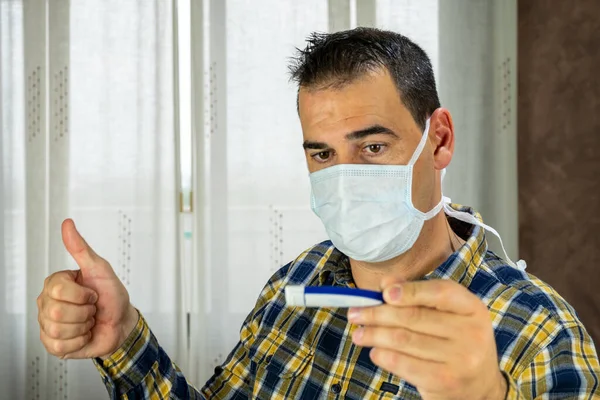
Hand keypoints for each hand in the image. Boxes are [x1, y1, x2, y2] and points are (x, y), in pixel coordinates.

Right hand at [37, 219, 138, 358]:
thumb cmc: (112, 295)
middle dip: (84, 312)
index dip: (83, 295)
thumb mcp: (100, 269)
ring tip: (88, 321)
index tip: (92, 293)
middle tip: (91, 308)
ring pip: (59, 330)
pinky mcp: (53, 345)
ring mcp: (48, 325)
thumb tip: (67, 224)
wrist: (122, 323)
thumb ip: (81, 248)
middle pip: (57, 312)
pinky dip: (80, 341)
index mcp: (55, 284)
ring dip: (83, 327)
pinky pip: (60, 346)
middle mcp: (47, 304)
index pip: (58, 290)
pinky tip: (84, 334)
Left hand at [348, 279, 506, 399]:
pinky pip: (404, 364)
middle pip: (414, 317)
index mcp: (472, 309)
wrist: (480, 386)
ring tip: (358, 334)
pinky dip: (384, 356)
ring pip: (404, 340)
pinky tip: (375, 351)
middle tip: (355, 313)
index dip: (410, 290)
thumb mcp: (447, 314)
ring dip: (374, 335)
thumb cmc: (456, 341)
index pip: (440, 292)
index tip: (384, 293)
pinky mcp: (444, 382)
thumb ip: (418, 294)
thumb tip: (386, 283)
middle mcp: (471, 333)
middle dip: (377, 313)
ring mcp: (460, 360)